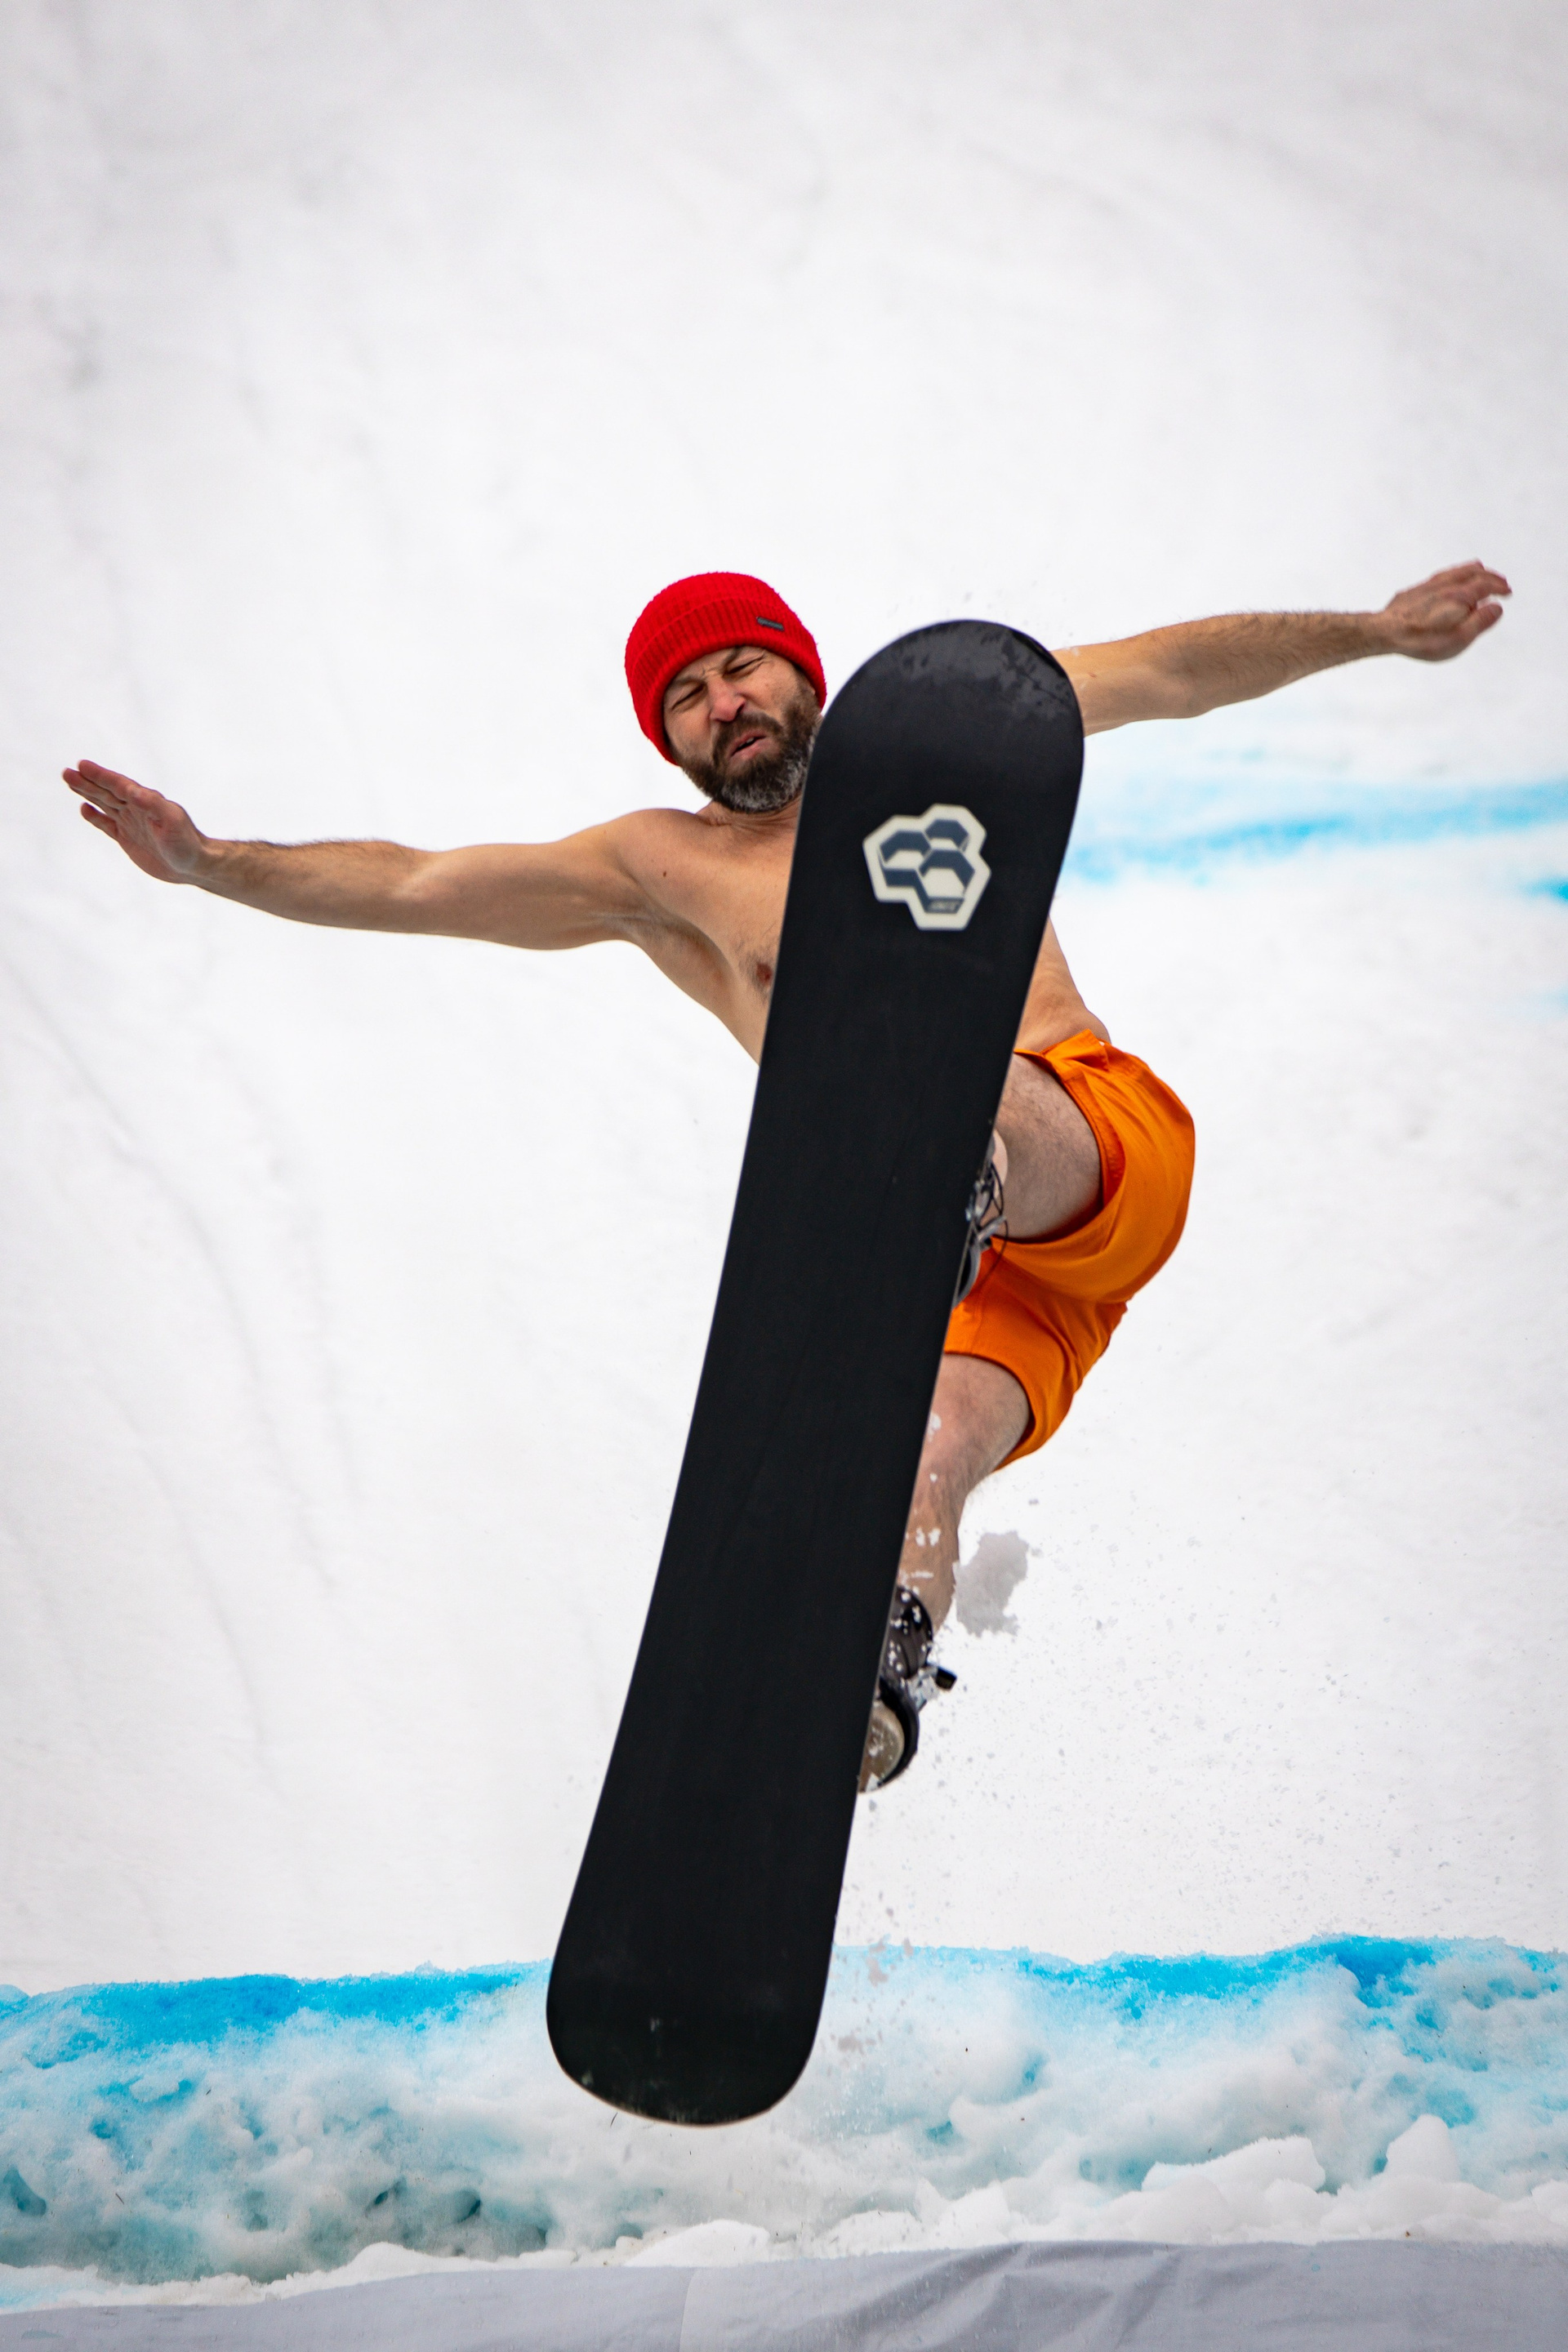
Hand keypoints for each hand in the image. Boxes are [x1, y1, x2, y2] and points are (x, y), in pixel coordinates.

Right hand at [63, 759, 209, 883]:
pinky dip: (95, 817)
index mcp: (146, 801)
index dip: (100, 775)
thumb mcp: (172, 822)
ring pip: (104, 804)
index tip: (82, 765)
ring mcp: (131, 823)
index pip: (119, 785)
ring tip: (70, 781)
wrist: (193, 865)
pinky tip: (84, 808)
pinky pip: (107, 825)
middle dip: (87, 781)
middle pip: (107, 791)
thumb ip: (153, 805)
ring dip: (87, 793)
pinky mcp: (128, 838)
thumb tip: (132, 791)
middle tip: (67, 772)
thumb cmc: (187, 843)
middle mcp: (136, 808)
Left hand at [1375, 562, 1509, 661]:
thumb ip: (1480, 621)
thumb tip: (1497, 607)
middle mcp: (1445, 586)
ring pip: (1454, 571)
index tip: (1507, 592)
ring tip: (1479, 571)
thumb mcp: (1459, 637)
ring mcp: (1427, 586)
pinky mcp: (1413, 592)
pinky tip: (1448, 582)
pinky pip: (1439, 577)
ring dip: (1472, 571)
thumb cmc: (1422, 640)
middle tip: (1499, 581)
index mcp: (1459, 596)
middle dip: (1489, 576)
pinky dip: (1452, 576)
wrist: (1385, 632)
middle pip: (1472, 572)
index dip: (1499, 587)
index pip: (1485, 584)